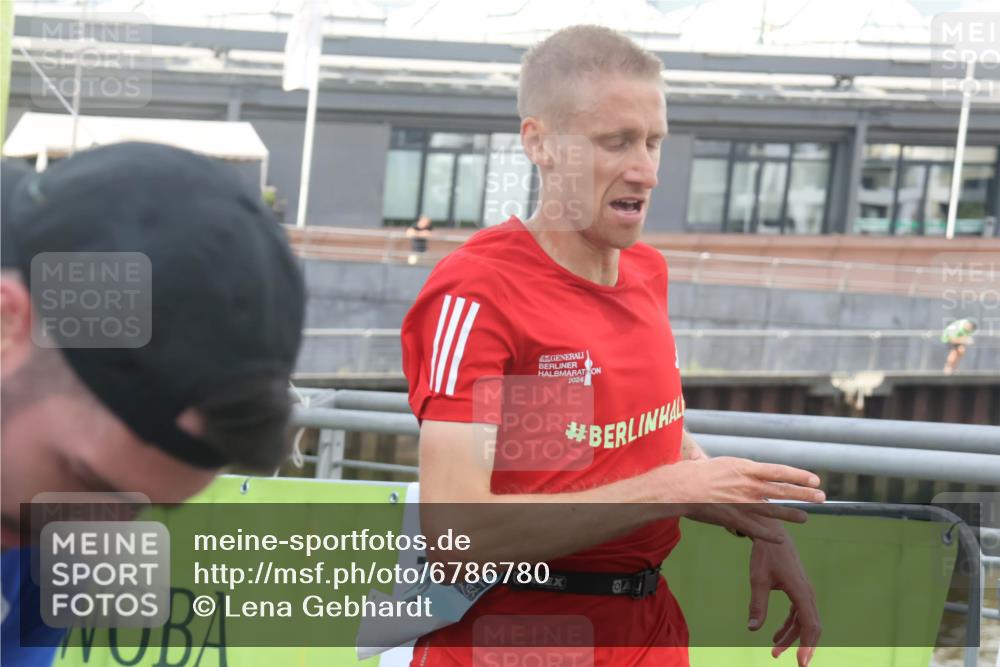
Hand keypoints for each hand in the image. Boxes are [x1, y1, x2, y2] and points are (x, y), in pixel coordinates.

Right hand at [662, 457, 824, 542]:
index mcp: (745, 468)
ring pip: (774, 511)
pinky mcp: (734, 519)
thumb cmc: (691, 473)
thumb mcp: (709, 463)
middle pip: (783, 490)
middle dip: (804, 494)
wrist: (679, 488)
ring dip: (791, 515)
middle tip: (822, 497)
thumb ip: (719, 464)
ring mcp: (743, 503)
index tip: (814, 478)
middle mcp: (748, 485)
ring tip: (806, 518)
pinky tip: (780, 539)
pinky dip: (769, 535)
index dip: (799, 475)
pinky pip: (756, 530)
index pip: (779, 471)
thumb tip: (709, 459)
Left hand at [747, 528, 821, 666]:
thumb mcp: (758, 579)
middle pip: (811, 627)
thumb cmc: (766, 554)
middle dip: (802, 647)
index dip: (807, 646)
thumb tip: (752, 629)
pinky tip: (776, 635)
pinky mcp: (799, 590)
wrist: (773, 532)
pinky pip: (799, 614)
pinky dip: (790, 626)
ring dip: (792, 637)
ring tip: (774, 651)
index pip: (810, 626)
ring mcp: (805, 592)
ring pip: (804, 622)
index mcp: (801, 592)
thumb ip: (757, 604)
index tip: (801, 662)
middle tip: (794, 664)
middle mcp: (808, 593)